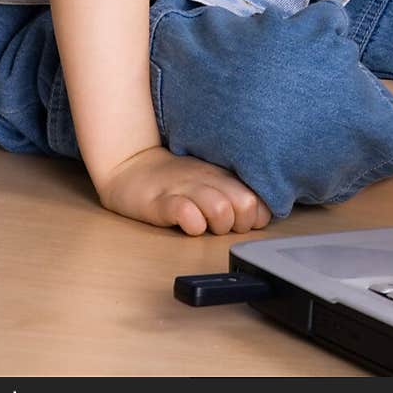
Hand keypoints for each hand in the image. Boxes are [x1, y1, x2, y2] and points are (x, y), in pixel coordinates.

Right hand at [95, 145, 272, 234]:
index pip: (259, 201)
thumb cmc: (177, 180)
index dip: (254, 218)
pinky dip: (192, 224)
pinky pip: (185, 213)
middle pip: (246, 205)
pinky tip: (187, 225)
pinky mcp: (161, 201)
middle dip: (240, 224)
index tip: (241, 222)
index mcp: (224, 175)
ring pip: (220, 208)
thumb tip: (259, 214)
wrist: (133, 166)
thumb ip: (235, 192)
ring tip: (206, 226)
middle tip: (223, 226)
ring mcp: (184, 188)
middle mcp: (208, 179)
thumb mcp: (211, 180)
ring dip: (218, 225)